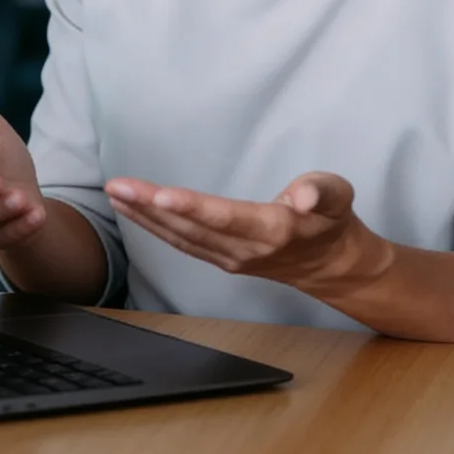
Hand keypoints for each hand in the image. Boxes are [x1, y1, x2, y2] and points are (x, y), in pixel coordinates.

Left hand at [104, 171, 382, 291]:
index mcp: (274, 230)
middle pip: (194, 229)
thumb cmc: (331, 220)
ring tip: (115, 194)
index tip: (161, 196)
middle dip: (152, 209)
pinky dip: (154, 228)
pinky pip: (182, 244)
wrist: (332, 265)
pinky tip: (131, 211)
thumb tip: (302, 196)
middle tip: (117, 187)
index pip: (228, 218)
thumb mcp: (338, 196)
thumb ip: (322, 191)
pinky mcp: (220, 260)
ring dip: (145, 218)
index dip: (193, 208)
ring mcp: (230, 259)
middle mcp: (247, 250)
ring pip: (181, 239)